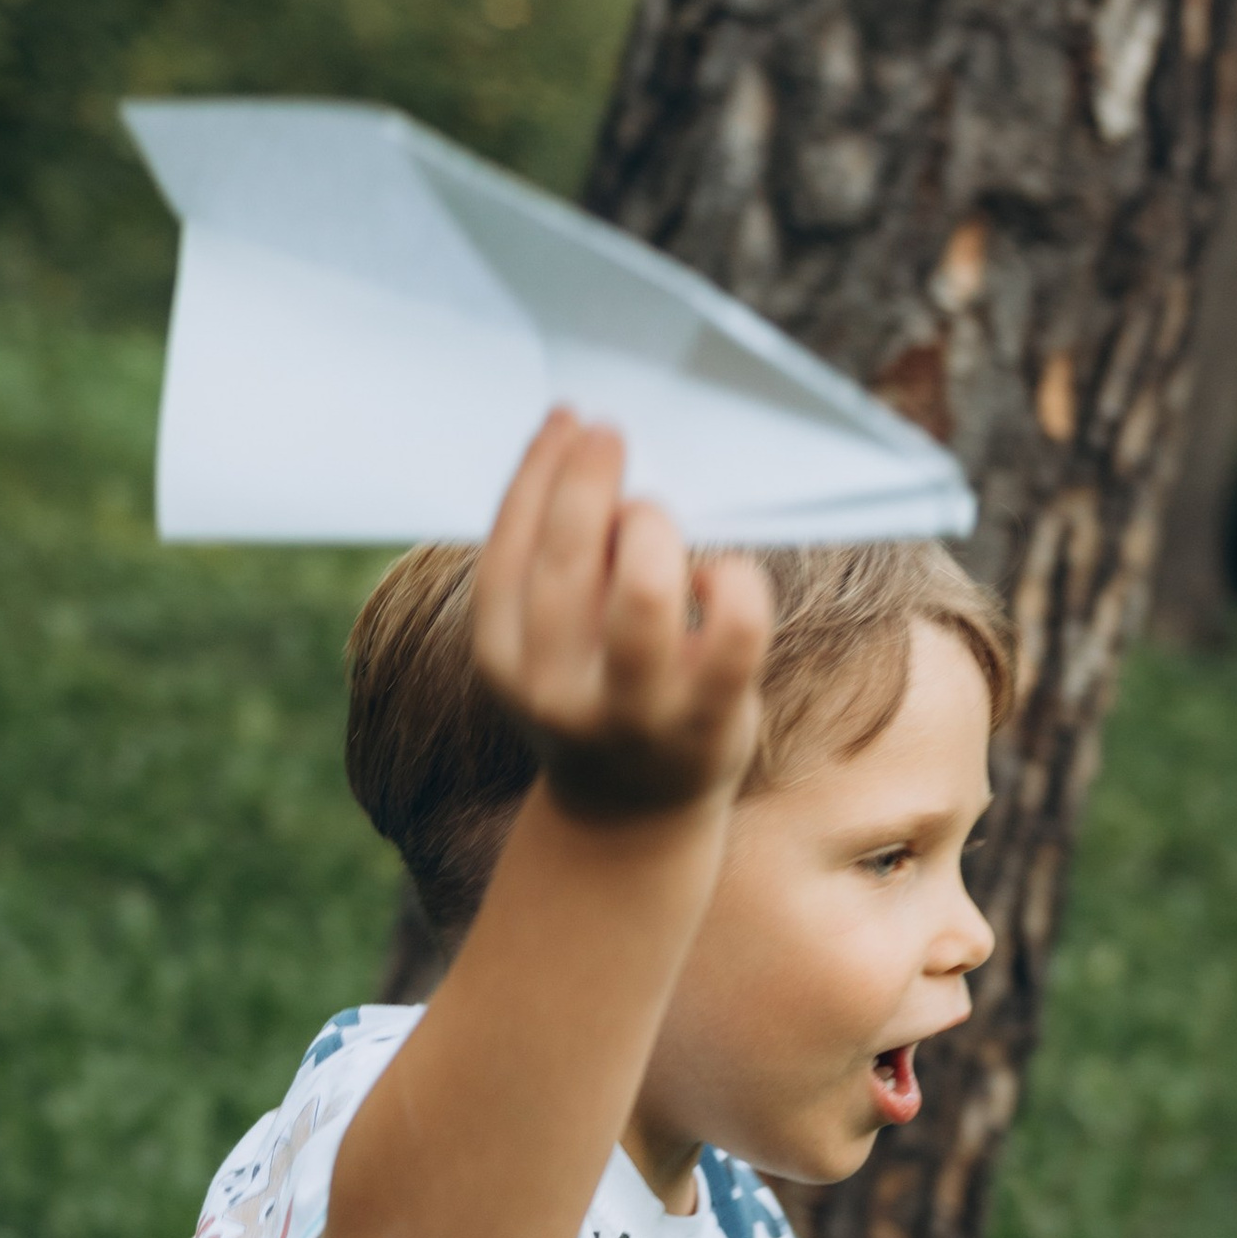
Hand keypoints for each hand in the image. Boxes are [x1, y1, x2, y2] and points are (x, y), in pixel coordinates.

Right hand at [470, 411, 769, 828]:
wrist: (631, 817)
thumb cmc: (595, 696)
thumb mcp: (547, 644)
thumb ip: (555, 571)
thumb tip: (588, 455)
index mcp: (502, 661)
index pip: (507, 550)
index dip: (537, 474)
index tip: (567, 420)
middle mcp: (556, 689)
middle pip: (568, 562)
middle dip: (590, 480)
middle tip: (612, 435)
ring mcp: (632, 711)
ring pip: (644, 595)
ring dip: (651, 531)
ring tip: (655, 515)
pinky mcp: (707, 723)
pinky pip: (734, 633)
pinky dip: (734, 582)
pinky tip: (721, 573)